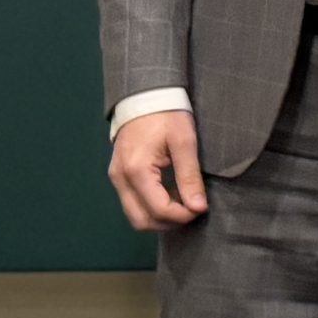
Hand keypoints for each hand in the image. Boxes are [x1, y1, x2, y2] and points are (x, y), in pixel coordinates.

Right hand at [109, 109, 207, 229]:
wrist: (145, 95)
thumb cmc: (166, 114)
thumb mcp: (184, 142)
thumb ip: (189, 176)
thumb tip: (198, 207)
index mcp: (136, 170)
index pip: (159, 210)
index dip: (182, 216)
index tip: (201, 207)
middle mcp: (120, 178)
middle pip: (142, 221)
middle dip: (169, 222)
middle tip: (191, 210)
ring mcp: (116, 177)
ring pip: (135, 215)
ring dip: (159, 217)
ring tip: (182, 203)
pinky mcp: (118, 175)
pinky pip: (132, 203)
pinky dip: (151, 207)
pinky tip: (170, 195)